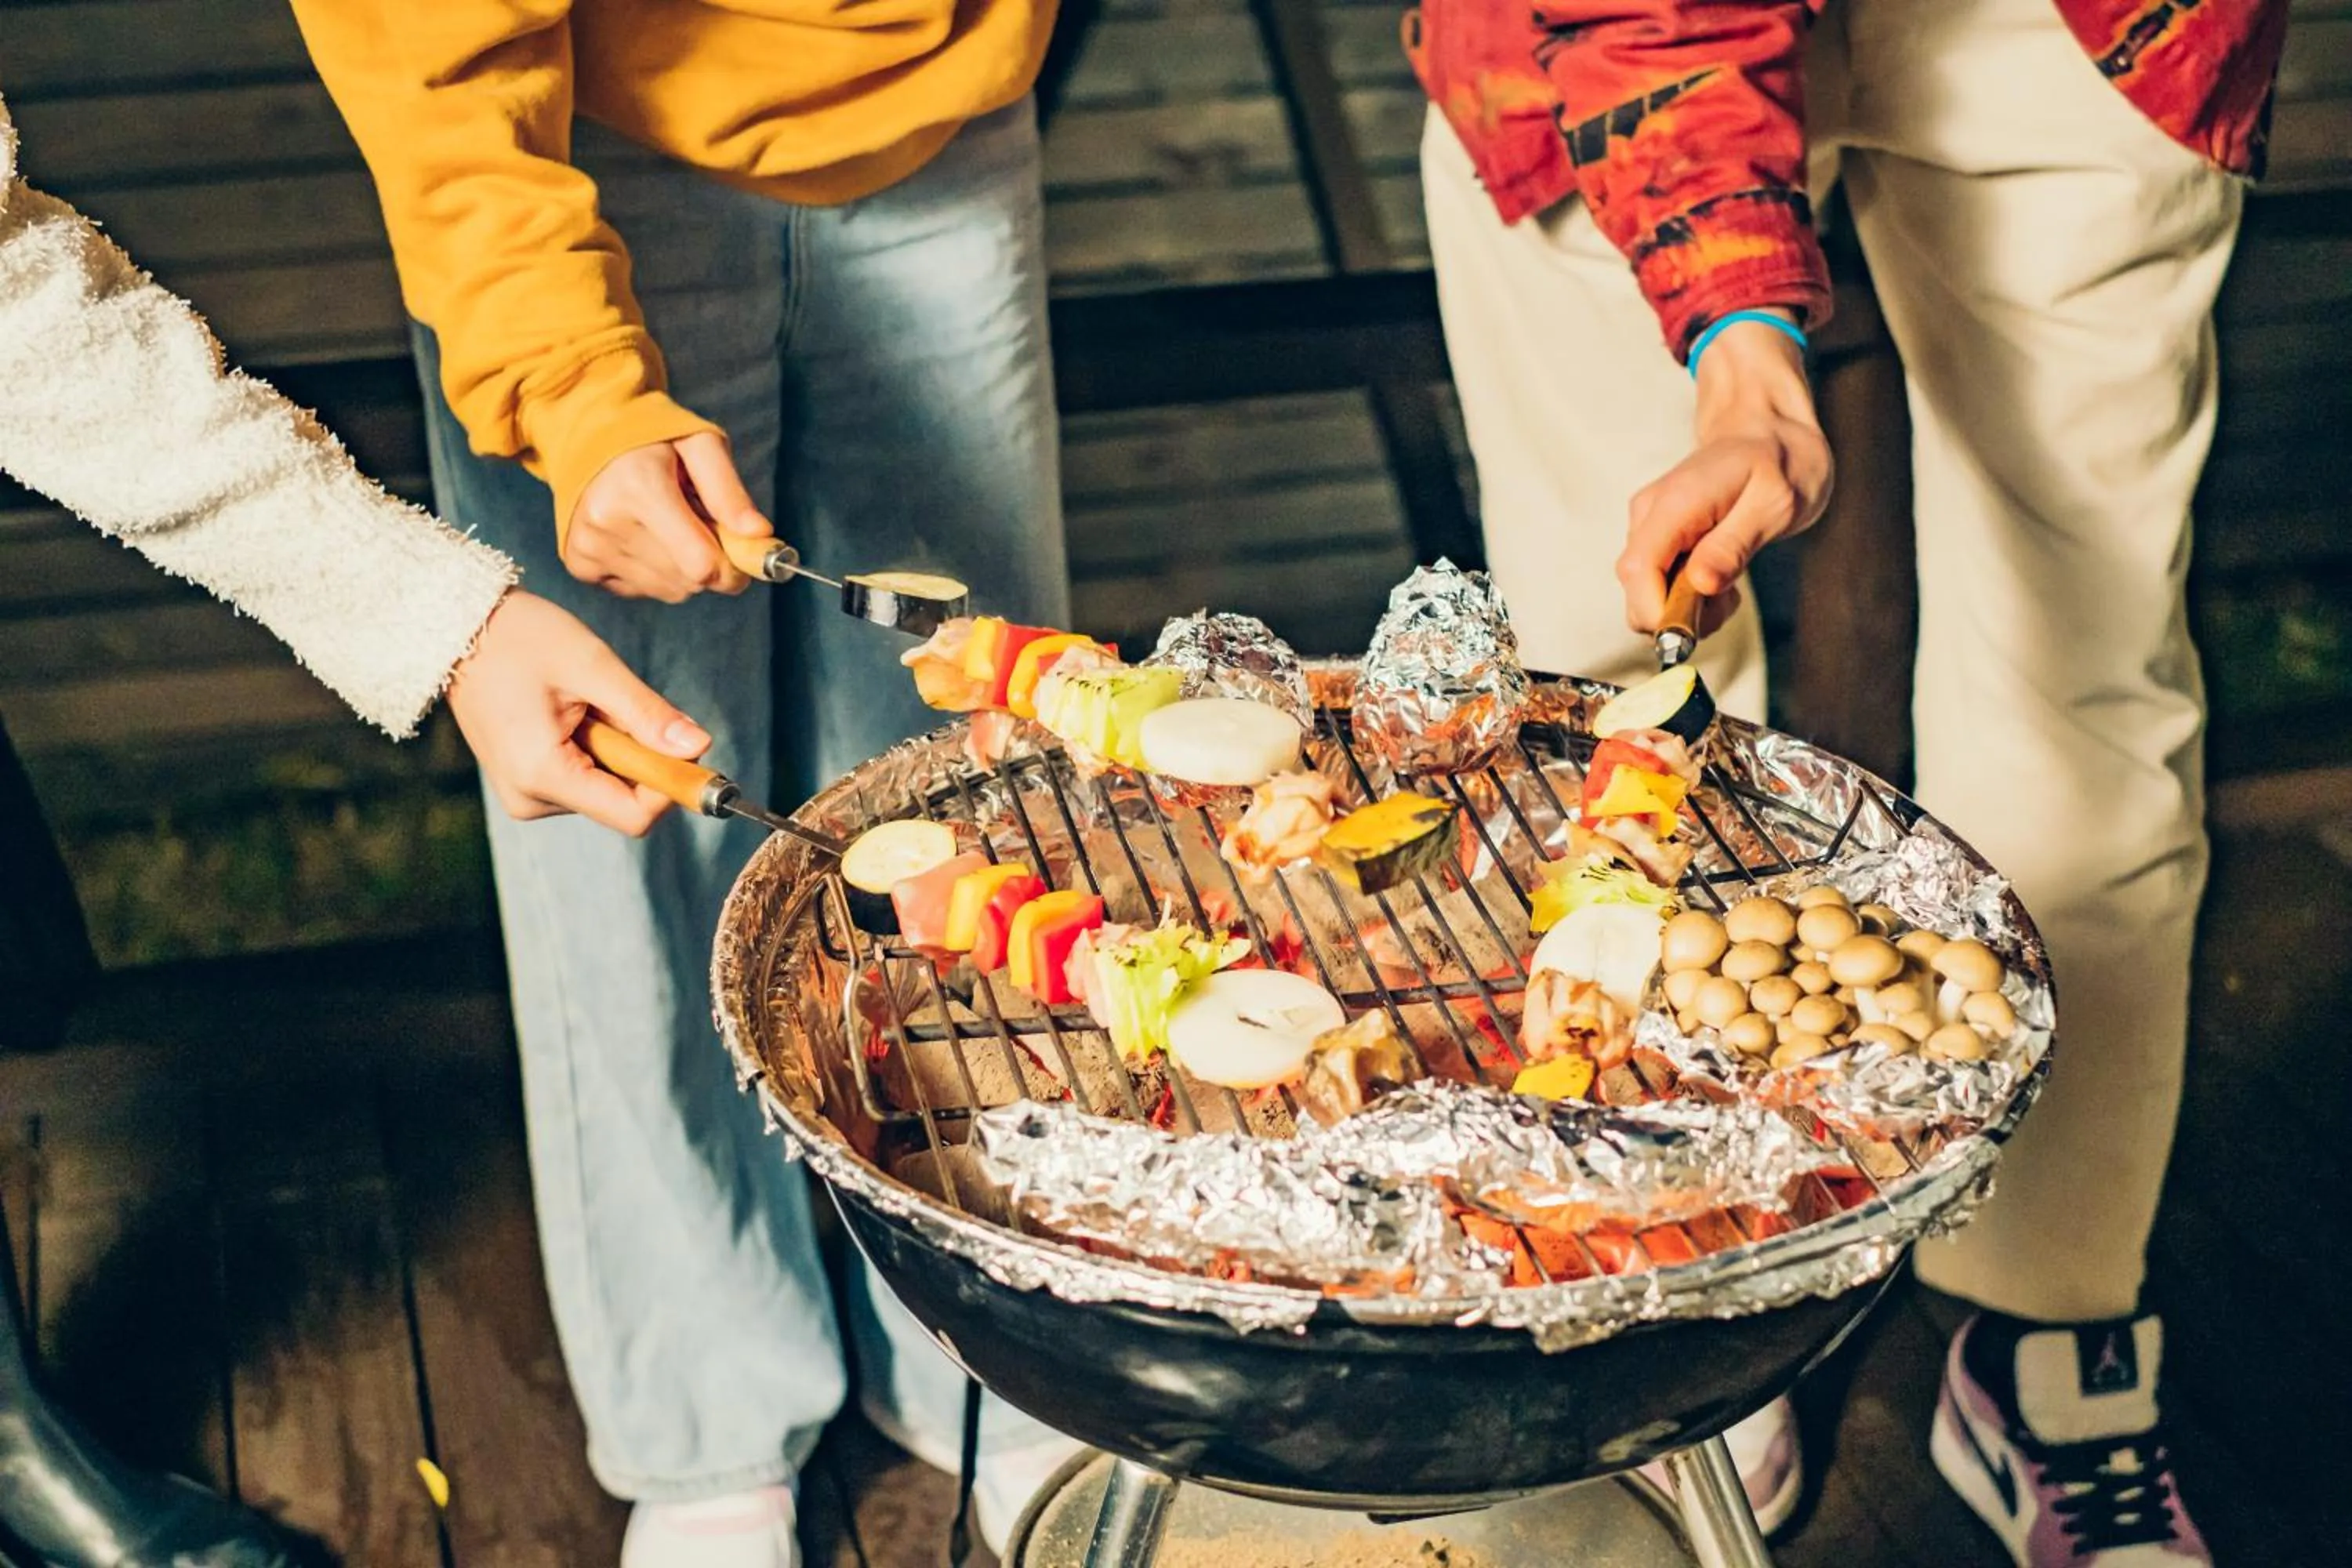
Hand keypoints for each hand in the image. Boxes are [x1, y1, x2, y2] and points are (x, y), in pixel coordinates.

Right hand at [445, 591, 710, 835]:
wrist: (456, 627)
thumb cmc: (520, 637)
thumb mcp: (592, 666)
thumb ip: (647, 714)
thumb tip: (700, 747)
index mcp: (543, 776)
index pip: (635, 816)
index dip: (671, 784)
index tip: (680, 740)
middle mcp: (531, 799)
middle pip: (623, 801)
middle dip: (639, 755)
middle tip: (611, 701)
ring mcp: (525, 793)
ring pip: (607, 787)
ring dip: (615, 745)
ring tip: (579, 699)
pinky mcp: (525, 781)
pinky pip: (584, 776)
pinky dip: (595, 745)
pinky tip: (568, 709)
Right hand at [564, 431, 770, 602]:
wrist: (586, 435)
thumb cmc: (653, 437)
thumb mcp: (700, 444)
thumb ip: (729, 491)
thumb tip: (760, 535)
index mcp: (639, 488)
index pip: (701, 565)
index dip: (734, 568)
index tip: (745, 552)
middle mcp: (607, 522)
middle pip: (688, 581)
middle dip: (711, 563)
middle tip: (703, 525)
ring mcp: (589, 546)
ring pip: (669, 591)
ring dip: (684, 569)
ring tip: (670, 525)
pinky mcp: (579, 563)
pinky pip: (641, 591)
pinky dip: (655, 572)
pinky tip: (646, 536)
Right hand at [1617, 315, 1833, 634]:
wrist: (1769, 432)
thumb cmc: (1779, 463)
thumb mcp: (1775, 504)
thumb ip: (1735, 544)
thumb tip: (1700, 584)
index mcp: (1676, 503)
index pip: (1638, 570)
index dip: (1658, 611)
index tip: (1697, 627)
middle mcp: (1650, 515)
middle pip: (1636, 590)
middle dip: (1679, 615)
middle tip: (1729, 600)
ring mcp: (1650, 526)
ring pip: (1648, 594)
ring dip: (1688, 607)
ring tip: (1732, 583)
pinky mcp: (1658, 539)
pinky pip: (1660, 584)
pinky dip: (1689, 595)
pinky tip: (1719, 574)